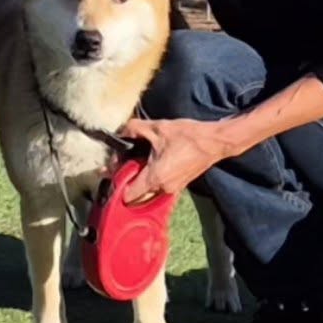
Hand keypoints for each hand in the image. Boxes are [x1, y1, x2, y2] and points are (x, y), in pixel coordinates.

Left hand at [120, 116, 235, 203]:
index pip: (129, 194)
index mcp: (155, 178)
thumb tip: (121, 132)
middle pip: (136, 193)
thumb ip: (133, 129)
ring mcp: (173, 189)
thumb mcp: (156, 128)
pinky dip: (149, 178)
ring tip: (131, 161)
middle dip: (125, 180)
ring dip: (137, 179)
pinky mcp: (179, 185)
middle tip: (118, 163)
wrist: (215, 142)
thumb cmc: (188, 136)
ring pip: (147, 191)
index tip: (108, 171)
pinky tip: (146, 163)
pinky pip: (158, 187)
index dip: (116, 183)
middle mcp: (163, 188)